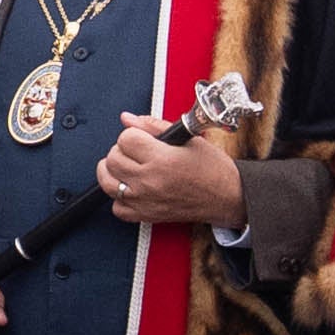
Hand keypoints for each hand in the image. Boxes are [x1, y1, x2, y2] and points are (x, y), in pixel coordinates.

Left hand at [100, 116, 245, 229]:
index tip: (141, 138)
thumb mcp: (187, 138)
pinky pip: (117, 208)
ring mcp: (146, 200)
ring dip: (113, 171)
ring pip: (107, 182)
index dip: (132, 134)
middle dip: (122, 150)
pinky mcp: (146, 216)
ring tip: (128, 167)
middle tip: (137, 151)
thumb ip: (153, 126)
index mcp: (162, 159)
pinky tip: (133, 189)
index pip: (125, 138)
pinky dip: (120, 198)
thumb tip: (127, 118)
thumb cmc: (213, 169)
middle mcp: (150, 181)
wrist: (228, 197)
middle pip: (112, 159)